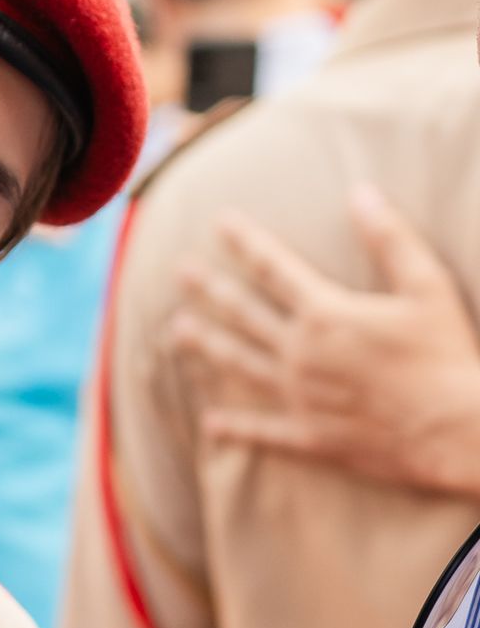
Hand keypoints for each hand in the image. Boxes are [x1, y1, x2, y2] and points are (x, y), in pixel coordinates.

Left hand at [166, 184, 479, 498]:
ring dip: (207, 345)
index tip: (216, 221)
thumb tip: (361, 192)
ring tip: (176, 330)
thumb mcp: (427, 288)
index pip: (273, 268)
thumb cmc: (449, 356)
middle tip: (179, 271)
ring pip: (240, 363)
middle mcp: (301, 352)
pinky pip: (263, 430)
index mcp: (325, 314)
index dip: (244, 242)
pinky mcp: (311, 436)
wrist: (461, 431)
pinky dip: (236, 427)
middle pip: (244, 313)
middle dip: (210, 289)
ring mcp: (301, 396)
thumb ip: (391, 239)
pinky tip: (210, 423)